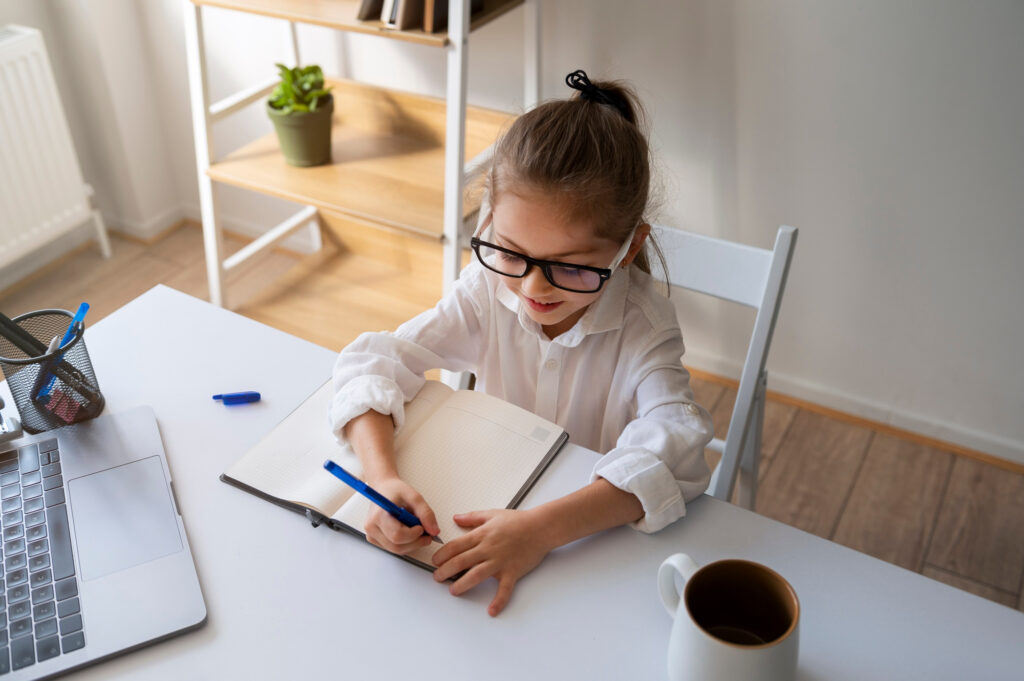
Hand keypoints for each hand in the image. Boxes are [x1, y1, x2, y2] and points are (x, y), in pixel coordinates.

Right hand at [362, 477, 440, 554]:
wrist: (382, 488)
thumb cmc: (395, 490)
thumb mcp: (414, 496)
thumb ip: (425, 513)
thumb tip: (434, 531)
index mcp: (379, 515)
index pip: (398, 535)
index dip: (413, 534)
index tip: (421, 527)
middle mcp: (371, 527)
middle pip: (397, 546)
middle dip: (416, 542)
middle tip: (426, 533)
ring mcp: (371, 535)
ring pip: (397, 550)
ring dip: (412, 543)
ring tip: (417, 528)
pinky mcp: (374, 539)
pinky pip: (393, 548)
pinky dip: (405, 543)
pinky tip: (407, 531)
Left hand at [431, 509, 551, 616]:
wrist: (541, 527)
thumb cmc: (518, 521)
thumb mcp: (492, 514)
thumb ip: (472, 518)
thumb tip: (456, 518)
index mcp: (482, 535)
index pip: (456, 546)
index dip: (442, 555)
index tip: (435, 561)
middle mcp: (488, 549)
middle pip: (461, 561)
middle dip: (445, 571)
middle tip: (437, 577)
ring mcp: (500, 562)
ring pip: (476, 575)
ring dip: (462, 585)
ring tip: (453, 591)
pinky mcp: (512, 572)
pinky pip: (505, 589)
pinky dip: (498, 601)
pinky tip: (491, 610)